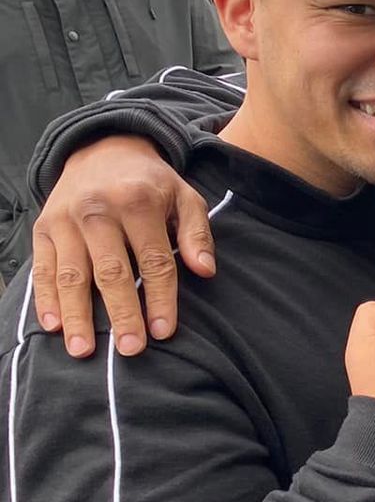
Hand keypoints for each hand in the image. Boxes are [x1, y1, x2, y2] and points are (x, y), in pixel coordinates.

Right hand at [31, 136, 215, 358]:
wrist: (103, 150)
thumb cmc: (151, 184)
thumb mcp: (185, 197)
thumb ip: (198, 233)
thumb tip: (205, 271)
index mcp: (138, 203)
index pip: (154, 260)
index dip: (160, 298)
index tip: (164, 331)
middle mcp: (98, 211)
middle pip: (111, 272)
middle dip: (121, 314)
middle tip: (131, 351)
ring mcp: (65, 220)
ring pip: (71, 275)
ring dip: (77, 315)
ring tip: (84, 351)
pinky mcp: (43, 228)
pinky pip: (42, 268)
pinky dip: (45, 299)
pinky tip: (53, 326)